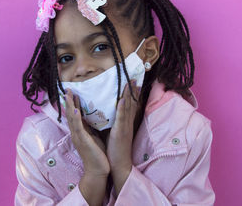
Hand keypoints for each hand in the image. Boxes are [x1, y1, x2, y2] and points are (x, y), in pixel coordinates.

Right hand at [64, 89, 109, 176]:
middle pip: (71, 114)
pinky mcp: (83, 141)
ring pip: (72, 118)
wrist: (98, 171)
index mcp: (80, 132)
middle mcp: (77, 133)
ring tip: (69, 95)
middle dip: (69, 101)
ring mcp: (78, 137)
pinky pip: (78, 128)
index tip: (73, 93)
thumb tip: (95, 118)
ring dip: (70, 106)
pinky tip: (76, 110)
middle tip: (67, 89)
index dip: (74, 103)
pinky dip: (76, 118)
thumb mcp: (95, 137)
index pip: (76, 115)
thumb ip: (92, 128)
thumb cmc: (98, 155)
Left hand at [106, 80, 140, 195]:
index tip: (133, 82)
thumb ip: (113, 122)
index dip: (131, 93)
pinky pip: (121, 118)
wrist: (119, 165)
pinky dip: (122, 108)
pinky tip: (122, 99)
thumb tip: (107, 112)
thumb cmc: (114, 150)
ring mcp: (125, 127)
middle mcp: (127, 123)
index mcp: (125, 123)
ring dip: (129, 94)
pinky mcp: (120, 132)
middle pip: (131, 103)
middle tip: (134, 76)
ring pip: (127, 107)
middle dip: (133, 90)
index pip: (129, 105)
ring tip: (130, 82)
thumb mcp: (114, 133)